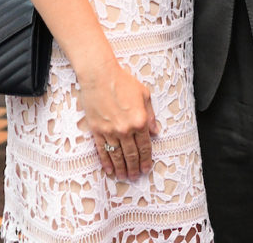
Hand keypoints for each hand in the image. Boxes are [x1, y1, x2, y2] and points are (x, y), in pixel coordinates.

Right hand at [78, 59, 157, 180]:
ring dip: (121, 168)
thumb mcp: (143, 94)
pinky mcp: (97, 131)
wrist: (100, 75)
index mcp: (140, 120)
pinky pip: (102, 150)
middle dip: (134, 167)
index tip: (146, 168)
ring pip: (117, 155)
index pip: (145, 146)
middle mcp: (126, 129)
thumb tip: (155, 131)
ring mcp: (110, 131)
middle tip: (134, 177)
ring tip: (124, 177)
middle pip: (131, 154)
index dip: (146, 159)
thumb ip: (150, 114)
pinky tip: (109, 169)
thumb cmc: (122, 81)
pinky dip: (106, 162)